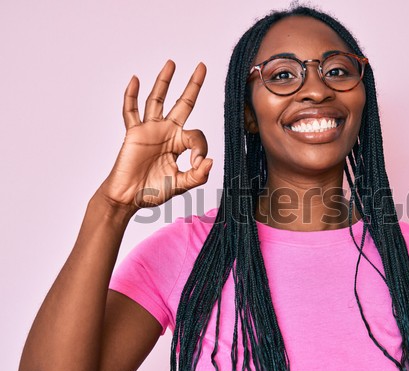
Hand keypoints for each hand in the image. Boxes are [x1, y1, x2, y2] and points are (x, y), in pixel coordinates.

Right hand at [97, 60, 212, 211]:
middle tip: (202, 66)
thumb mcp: (181, 185)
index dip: (200, 147)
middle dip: (192, 86)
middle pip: (182, 103)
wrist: (129, 198)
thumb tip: (209, 161)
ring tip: (171, 63)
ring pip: (157, 100)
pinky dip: (131, 96)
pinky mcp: (133, 133)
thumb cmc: (153, 192)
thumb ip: (197, 175)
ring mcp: (150, 130)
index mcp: (180, 144)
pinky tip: (135, 80)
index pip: (197, 135)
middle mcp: (167, 133)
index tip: (197, 163)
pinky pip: (131, 111)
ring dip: (164, 82)